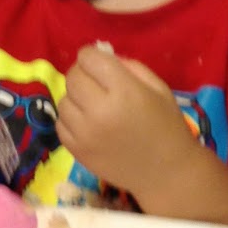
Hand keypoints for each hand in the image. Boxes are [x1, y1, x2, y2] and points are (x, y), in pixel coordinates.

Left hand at [56, 45, 199, 206]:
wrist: (167, 173)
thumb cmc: (167, 126)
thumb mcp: (158, 87)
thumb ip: (129, 66)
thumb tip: (101, 55)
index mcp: (123, 91)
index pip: (88, 58)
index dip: (93, 56)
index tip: (100, 62)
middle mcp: (99, 110)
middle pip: (72, 77)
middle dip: (83, 73)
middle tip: (96, 83)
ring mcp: (85, 133)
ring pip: (63, 100)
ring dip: (76, 98)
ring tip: (93, 105)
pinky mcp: (77, 151)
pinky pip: (60, 124)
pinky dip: (71, 119)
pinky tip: (88, 123)